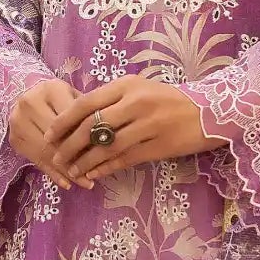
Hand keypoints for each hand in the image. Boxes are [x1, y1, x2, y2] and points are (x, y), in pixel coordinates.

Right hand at [8, 78, 94, 189]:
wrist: (30, 96)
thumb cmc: (61, 98)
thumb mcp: (76, 99)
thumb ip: (87, 116)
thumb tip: (106, 144)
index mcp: (50, 90)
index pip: (71, 119)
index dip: (87, 138)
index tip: (104, 154)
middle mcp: (30, 103)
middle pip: (57, 137)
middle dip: (77, 159)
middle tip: (96, 174)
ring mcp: (18, 122)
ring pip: (47, 152)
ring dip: (67, 171)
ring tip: (86, 183)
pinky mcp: (14, 139)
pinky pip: (36, 160)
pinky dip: (53, 174)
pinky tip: (68, 184)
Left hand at [43, 74, 221, 183]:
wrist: (210, 111)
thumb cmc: (170, 101)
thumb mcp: (141, 90)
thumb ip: (113, 100)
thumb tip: (79, 120)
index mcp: (128, 85)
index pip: (86, 103)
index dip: (64, 121)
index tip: (49, 134)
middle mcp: (136, 102)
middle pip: (92, 126)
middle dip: (69, 145)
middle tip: (56, 157)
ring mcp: (148, 125)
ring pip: (106, 146)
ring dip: (85, 161)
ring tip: (72, 171)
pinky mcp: (159, 146)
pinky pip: (124, 159)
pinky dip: (105, 168)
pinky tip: (94, 174)